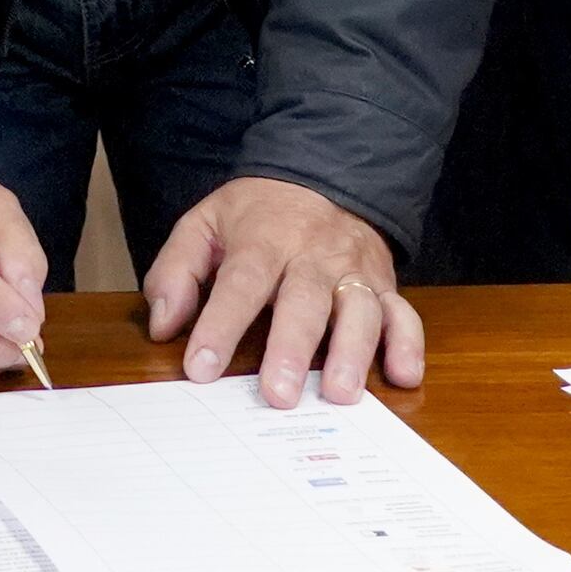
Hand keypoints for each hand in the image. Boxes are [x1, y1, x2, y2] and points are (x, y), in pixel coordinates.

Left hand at [146, 176, 425, 405]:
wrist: (324, 176)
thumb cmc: (258, 215)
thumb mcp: (204, 224)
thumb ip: (177, 272)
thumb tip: (163, 325)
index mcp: (264, 239)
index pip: (240, 284)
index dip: (219, 327)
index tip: (201, 369)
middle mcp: (314, 255)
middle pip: (304, 302)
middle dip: (292, 349)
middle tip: (279, 395)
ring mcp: (355, 271)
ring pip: (359, 310)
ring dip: (353, 353)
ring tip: (341, 395)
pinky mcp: (386, 285)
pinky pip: (403, 314)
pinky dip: (407, 345)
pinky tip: (403, 376)